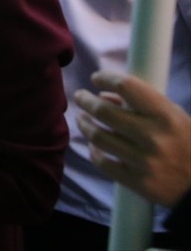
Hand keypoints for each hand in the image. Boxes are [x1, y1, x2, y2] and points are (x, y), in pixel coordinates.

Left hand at [75, 69, 190, 207]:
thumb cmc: (187, 143)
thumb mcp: (175, 117)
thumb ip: (142, 104)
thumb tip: (103, 95)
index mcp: (166, 116)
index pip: (127, 86)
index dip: (106, 78)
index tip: (96, 77)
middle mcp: (154, 137)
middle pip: (104, 111)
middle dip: (85, 100)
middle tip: (80, 96)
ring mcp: (145, 162)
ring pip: (98, 137)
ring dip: (84, 124)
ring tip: (82, 117)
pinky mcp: (138, 183)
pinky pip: (103, 163)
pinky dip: (94, 152)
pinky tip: (94, 145)